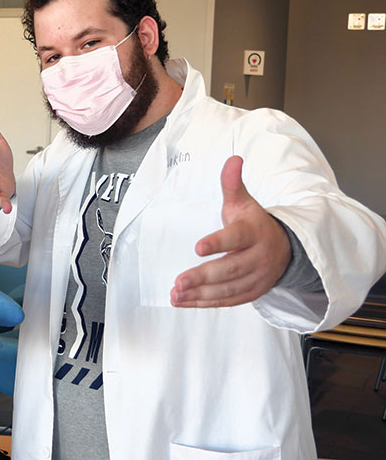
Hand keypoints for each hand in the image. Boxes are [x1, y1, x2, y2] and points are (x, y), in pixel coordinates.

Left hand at [170, 155, 290, 307]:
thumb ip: (232, 183)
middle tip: (179, 281)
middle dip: (203, 277)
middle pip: (230, 269)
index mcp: (254, 232)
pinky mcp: (251, 293)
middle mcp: (257, 257)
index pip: (236, 238)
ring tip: (176, 293)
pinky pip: (227, 301)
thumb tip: (233, 159)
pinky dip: (205, 303)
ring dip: (200, 294)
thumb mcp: (244, 201)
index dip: (218, 243)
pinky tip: (184, 301)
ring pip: (228, 290)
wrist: (285, 248)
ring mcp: (256, 278)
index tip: (198, 247)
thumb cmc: (254, 223)